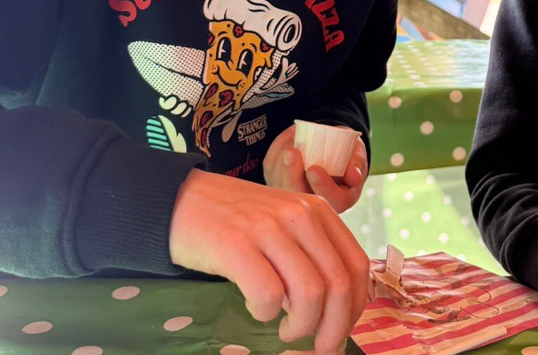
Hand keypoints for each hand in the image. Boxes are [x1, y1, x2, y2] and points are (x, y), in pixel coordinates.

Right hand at [169, 168, 369, 354]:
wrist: (181, 198)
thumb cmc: (237, 219)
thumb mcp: (285, 222)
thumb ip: (312, 251)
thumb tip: (336, 306)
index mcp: (318, 210)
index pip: (356, 264)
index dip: (355, 306)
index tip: (342, 330)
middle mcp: (299, 215)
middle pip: (338, 283)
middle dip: (334, 328)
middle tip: (321, 348)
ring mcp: (268, 228)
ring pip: (309, 293)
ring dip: (302, 326)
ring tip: (285, 330)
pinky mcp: (236, 245)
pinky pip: (267, 295)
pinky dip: (265, 314)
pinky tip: (256, 309)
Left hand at [263, 124, 367, 213]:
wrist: (331, 147)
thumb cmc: (346, 152)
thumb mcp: (357, 153)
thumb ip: (357, 163)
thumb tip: (354, 177)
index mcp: (340, 199)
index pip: (332, 200)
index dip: (322, 187)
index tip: (314, 169)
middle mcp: (316, 202)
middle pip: (299, 197)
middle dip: (292, 174)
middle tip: (291, 151)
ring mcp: (295, 194)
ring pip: (280, 183)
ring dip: (282, 158)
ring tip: (295, 135)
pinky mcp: (279, 182)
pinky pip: (271, 169)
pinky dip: (277, 149)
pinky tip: (289, 137)